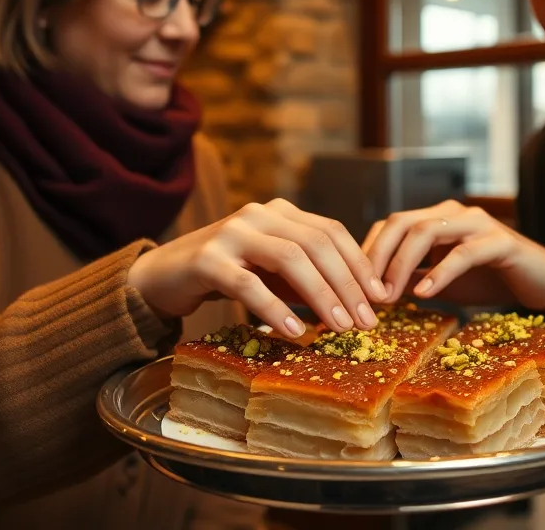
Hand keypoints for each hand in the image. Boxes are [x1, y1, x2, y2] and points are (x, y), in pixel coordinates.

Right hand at [128, 199, 384, 338]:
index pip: (331, 231)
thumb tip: (357, 303)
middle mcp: (258, 214)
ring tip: (340, 328)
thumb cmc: (227, 274)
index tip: (380, 298)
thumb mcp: (273, 271)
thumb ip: (308, 277)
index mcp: (280, 212)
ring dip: (321, 295)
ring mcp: (232, 233)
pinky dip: (276, 309)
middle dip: (347, 284)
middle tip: (366, 321)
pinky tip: (294, 332)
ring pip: (290, 259)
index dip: (359, 264)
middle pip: (317, 244)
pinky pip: (250, 284)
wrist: (164, 275)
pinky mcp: (208, 260)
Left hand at [361, 200, 544, 320]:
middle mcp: (454, 214)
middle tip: (366, 292)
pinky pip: (462, 253)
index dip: (369, 252)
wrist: (544, 285)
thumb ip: (412, 278)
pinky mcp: (500, 242)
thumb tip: (372, 291)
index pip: (391, 225)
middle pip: (402, 222)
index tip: (353, 285)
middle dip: (378, 257)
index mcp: (438, 219)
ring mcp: (477, 224)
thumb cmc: (491, 280)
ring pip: (426, 232)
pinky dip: (439, 273)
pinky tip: (424, 294)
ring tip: (388, 295)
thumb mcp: (442, 280)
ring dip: (401, 265)